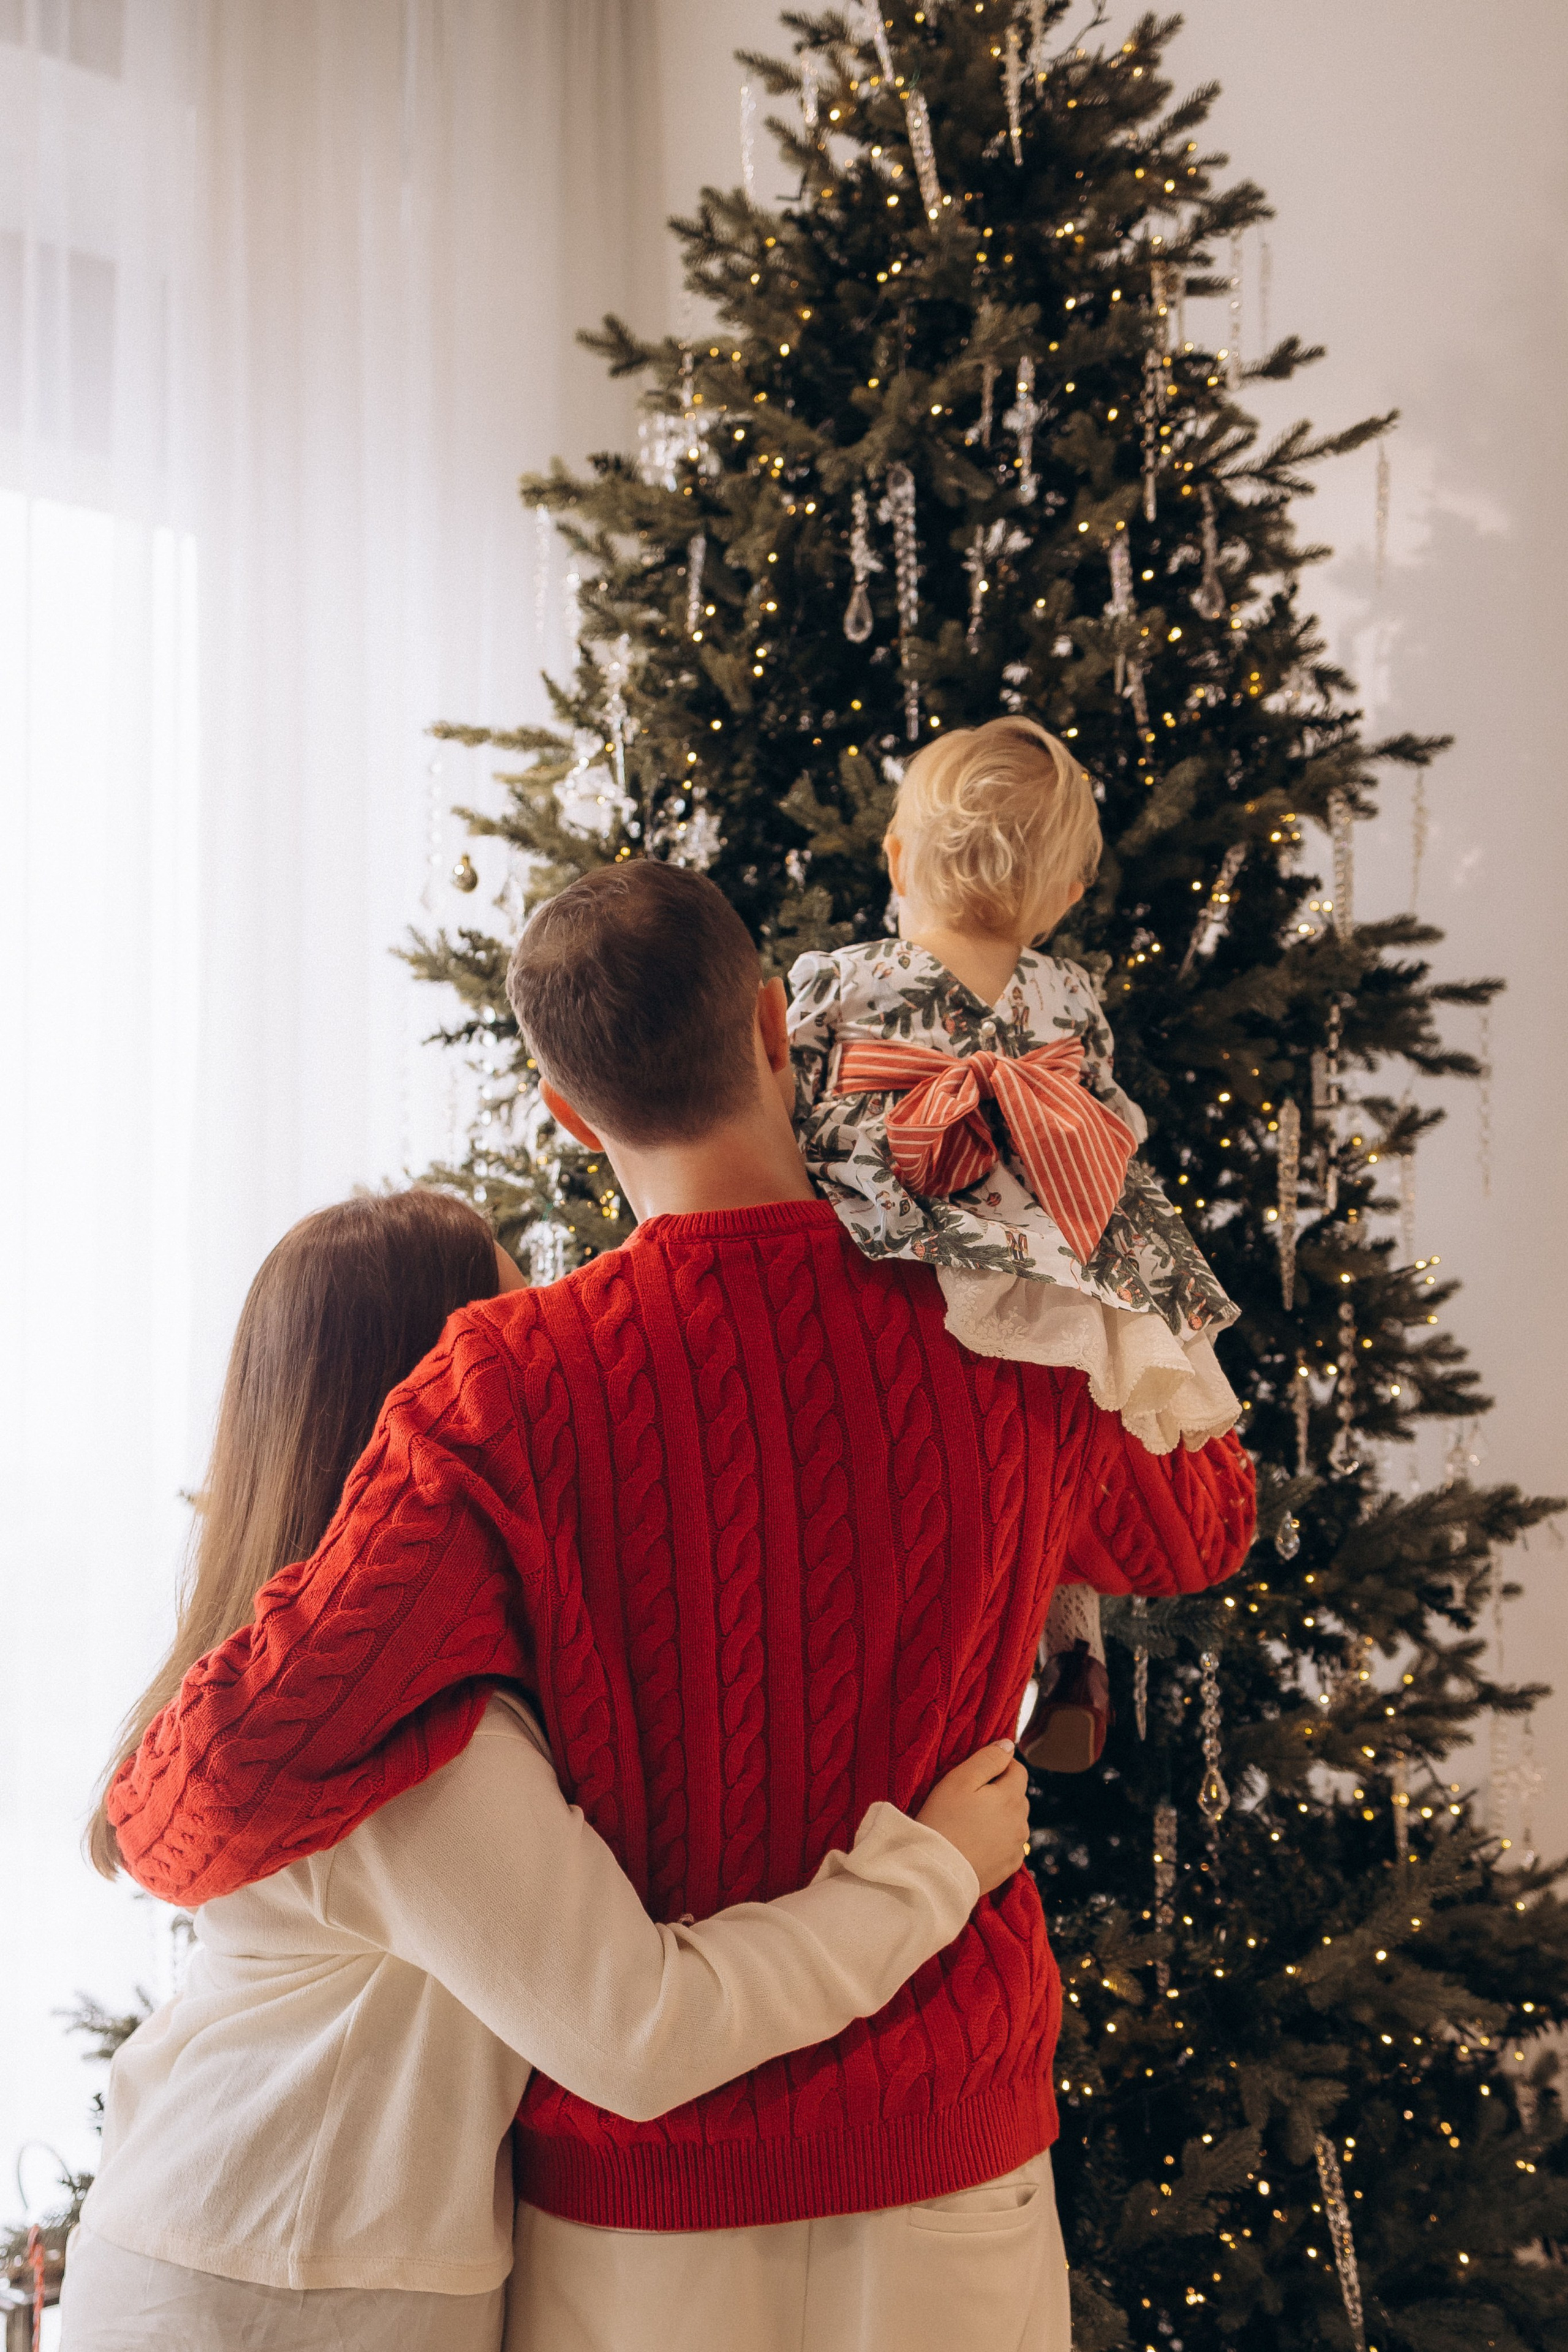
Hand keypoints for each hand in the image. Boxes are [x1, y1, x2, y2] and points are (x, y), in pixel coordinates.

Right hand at [915, 1741, 1030, 1895]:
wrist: (936, 1873)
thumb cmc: (943, 1821)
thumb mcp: (959, 1780)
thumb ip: (988, 1759)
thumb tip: (1009, 1745)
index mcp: (1011, 1798)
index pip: (1018, 1770)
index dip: (999, 1765)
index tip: (976, 1774)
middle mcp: (1021, 1823)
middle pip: (1017, 1796)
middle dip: (1000, 1791)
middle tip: (969, 1799)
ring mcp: (1017, 1847)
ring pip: (1014, 1821)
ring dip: (1000, 1816)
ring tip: (971, 1822)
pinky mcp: (1009, 1867)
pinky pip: (1010, 1845)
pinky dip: (999, 1839)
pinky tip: (977, 1842)